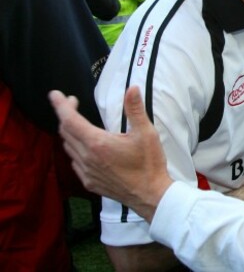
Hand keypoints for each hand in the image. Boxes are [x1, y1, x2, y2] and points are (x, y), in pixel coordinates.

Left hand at [50, 86, 172, 222]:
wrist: (150, 195)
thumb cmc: (149, 164)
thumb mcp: (146, 133)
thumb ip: (135, 110)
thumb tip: (132, 89)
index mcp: (98, 143)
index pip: (70, 120)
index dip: (60, 105)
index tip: (55, 94)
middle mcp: (87, 157)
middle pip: (65, 132)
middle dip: (66, 114)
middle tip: (73, 103)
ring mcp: (86, 171)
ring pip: (68, 147)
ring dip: (69, 132)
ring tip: (78, 122)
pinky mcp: (89, 182)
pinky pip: (74, 161)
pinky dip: (75, 149)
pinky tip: (85, 147)